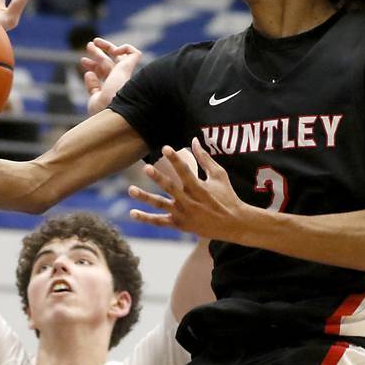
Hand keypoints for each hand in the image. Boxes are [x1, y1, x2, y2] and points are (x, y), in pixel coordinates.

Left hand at [82, 38, 141, 114]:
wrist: (115, 112)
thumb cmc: (103, 112)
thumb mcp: (94, 99)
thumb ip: (92, 87)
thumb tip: (89, 74)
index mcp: (111, 90)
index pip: (103, 74)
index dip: (93, 66)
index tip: (83, 61)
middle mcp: (119, 81)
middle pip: (109, 64)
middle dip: (98, 54)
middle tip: (88, 46)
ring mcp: (124, 75)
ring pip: (119, 56)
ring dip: (106, 46)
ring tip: (94, 41)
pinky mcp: (128, 69)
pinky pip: (134, 54)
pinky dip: (125, 48)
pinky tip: (114, 51)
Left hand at [128, 138, 246, 240]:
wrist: (233, 224)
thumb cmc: (227, 196)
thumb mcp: (219, 175)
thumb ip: (205, 158)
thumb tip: (194, 140)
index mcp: (199, 188)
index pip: (185, 171)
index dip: (175, 159)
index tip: (166, 148)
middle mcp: (189, 201)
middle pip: (171, 188)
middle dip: (158, 178)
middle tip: (146, 168)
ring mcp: (183, 214)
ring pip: (160, 205)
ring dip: (145, 197)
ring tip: (131, 190)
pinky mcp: (180, 224)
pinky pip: (160, 222)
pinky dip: (146, 218)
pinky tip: (132, 212)